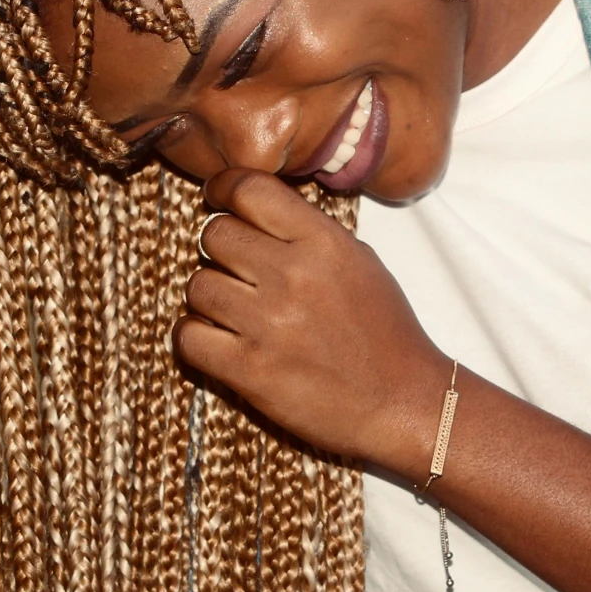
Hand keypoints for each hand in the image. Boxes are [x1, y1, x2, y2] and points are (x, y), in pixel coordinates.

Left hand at [176, 168, 452, 473]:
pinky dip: (194, 336)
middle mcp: (292, 276)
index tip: (219, 199)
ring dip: (209, 297)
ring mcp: (268, 324)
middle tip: (238, 270)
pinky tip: (215, 339)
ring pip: (197, 285)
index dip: (225, 189)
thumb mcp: (360, 262)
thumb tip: (255, 210)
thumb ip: (309, 233)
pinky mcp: (249, 370)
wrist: (401, 402)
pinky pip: (188, 337)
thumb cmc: (384, 334)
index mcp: (324, 243)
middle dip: (221, 250)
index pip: (250, 189)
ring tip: (236, 312)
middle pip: (215, 235)